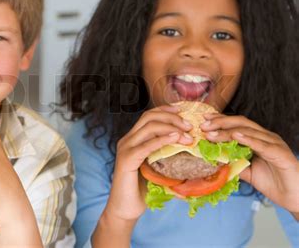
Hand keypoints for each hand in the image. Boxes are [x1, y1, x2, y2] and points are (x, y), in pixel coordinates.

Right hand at [92, 105, 191, 246]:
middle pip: (149, 117)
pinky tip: (176, 139)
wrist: (125, 209)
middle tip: (190, 125)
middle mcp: (127, 140)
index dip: (166, 110)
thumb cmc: (142, 191)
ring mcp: (125, 149)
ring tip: (188, 134)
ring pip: (149, 127)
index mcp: (133, 139)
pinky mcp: (126, 160)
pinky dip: (162, 139)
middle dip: (172, 117)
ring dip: (171, 127)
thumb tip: (193, 151)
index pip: (149, 116)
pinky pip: (146, 145)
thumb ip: (167, 157)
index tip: (184, 111)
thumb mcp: (157, 168)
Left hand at [201, 114, 298, 212]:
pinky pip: (262, 144)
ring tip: (211, 133)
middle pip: (240, 123)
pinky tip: (235, 136)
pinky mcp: (280, 153)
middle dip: (220, 122)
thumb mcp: (247, 172)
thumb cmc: (274, 183)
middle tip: (203, 125)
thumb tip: (214, 159)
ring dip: (227, 131)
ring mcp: (274, 143)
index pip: (236, 125)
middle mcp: (266, 137)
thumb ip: (233, 164)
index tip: (203, 121)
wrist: (295, 198)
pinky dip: (248, 139)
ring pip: (248, 131)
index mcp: (258, 139)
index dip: (220, 121)